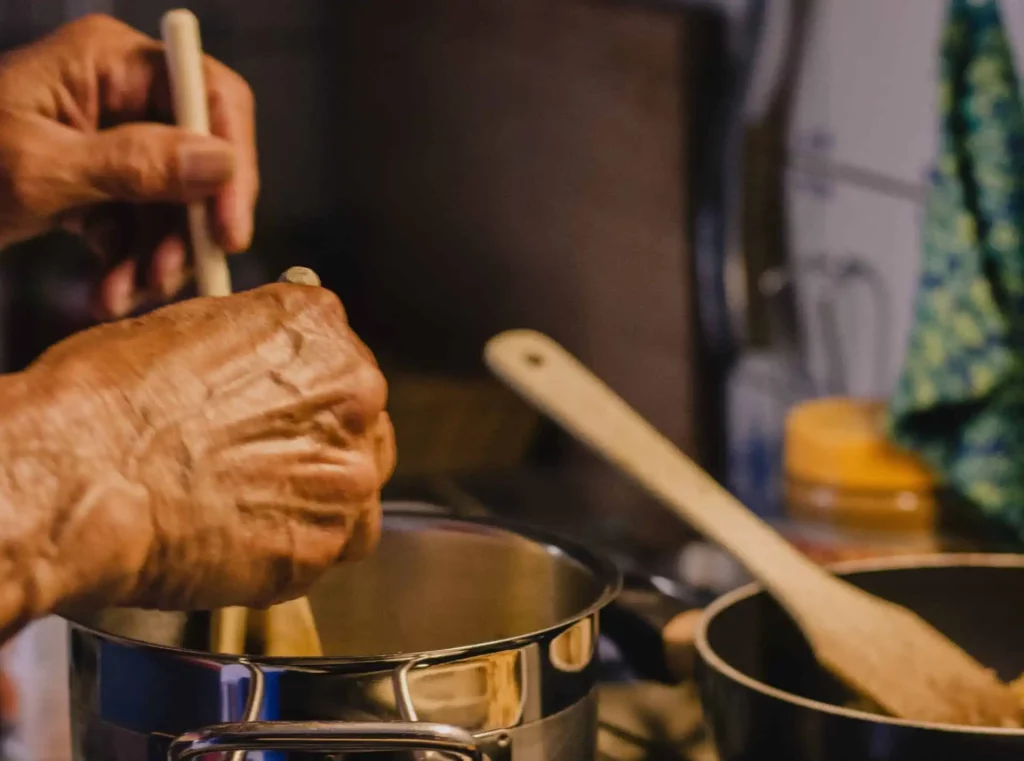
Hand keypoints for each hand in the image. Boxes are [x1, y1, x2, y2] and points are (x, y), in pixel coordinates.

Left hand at [0, 14, 257, 317]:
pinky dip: (131, 261)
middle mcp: (122, 94)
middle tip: (172, 278)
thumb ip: (134, 164)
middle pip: (200, 158)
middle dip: (186, 226)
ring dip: (157, 257)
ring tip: (124, 296)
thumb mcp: (41, 170)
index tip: (228, 232)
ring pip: (174, 201)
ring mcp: (113, 138)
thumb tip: (221, 163)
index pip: (210, 96)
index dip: (234, 164)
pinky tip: (110, 291)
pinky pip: (142, 222)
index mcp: (110, 63)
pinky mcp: (102, 179)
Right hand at [0, 284, 392, 619]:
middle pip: (358, 423)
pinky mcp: (324, 545)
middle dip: (317, 441)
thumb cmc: (109, 402)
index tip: (279, 407)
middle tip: (261, 461)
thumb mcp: (186, 328)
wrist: (84, 481)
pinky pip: (328, 546)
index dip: (303, 387)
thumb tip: (256, 355)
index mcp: (318, 331)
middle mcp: (352, 399)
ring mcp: (345, 476)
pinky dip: (296, 546)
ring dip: (316, 497)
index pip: (338, 354)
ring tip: (252, 506)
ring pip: (352, 488)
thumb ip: (251, 340)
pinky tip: (245, 539)